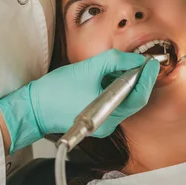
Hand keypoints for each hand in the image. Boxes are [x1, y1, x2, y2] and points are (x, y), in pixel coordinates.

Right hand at [0, 49, 158, 153]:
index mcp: (110, 114)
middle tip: (141, 61)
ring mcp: (103, 124)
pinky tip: (110, 77)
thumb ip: (116, 61)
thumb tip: (136, 60)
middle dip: (138, 79)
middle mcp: (109, 124)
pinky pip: (113, 103)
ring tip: (123, 66)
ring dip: (126, 83)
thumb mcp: (89, 67)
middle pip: (134, 99)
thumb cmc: (56, 90)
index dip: (148, 76)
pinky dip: (115, 89)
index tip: (152, 61)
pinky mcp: (96, 120)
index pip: (139, 95)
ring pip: (124, 101)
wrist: (33, 107)